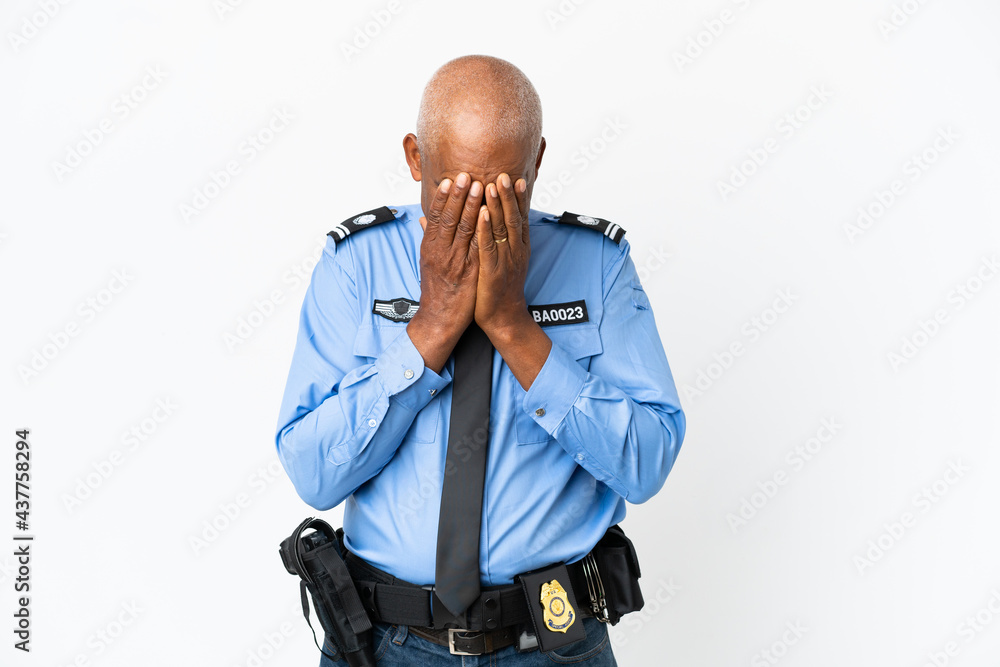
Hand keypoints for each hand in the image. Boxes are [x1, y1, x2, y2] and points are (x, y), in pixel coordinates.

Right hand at [407, 173, 483, 370]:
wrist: (439, 319)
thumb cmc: (436, 289)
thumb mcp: (427, 261)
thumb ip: (428, 237)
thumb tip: (423, 218)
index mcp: (430, 247)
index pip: (436, 216)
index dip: (443, 197)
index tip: (450, 179)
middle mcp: (440, 252)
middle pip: (450, 218)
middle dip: (459, 195)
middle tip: (466, 174)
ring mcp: (455, 262)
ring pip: (464, 229)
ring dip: (472, 206)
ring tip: (480, 186)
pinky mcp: (469, 272)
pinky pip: (477, 247)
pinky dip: (483, 230)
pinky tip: (490, 216)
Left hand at [474, 173, 531, 336]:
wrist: (504, 318)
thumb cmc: (498, 288)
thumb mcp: (501, 260)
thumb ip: (496, 240)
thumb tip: (489, 222)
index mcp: (518, 247)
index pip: (519, 217)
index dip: (518, 198)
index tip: (517, 178)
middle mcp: (515, 251)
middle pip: (512, 218)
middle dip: (508, 196)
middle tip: (504, 174)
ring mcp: (505, 260)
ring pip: (501, 229)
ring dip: (496, 206)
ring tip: (492, 185)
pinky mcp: (492, 270)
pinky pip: (488, 246)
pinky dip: (484, 229)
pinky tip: (480, 214)